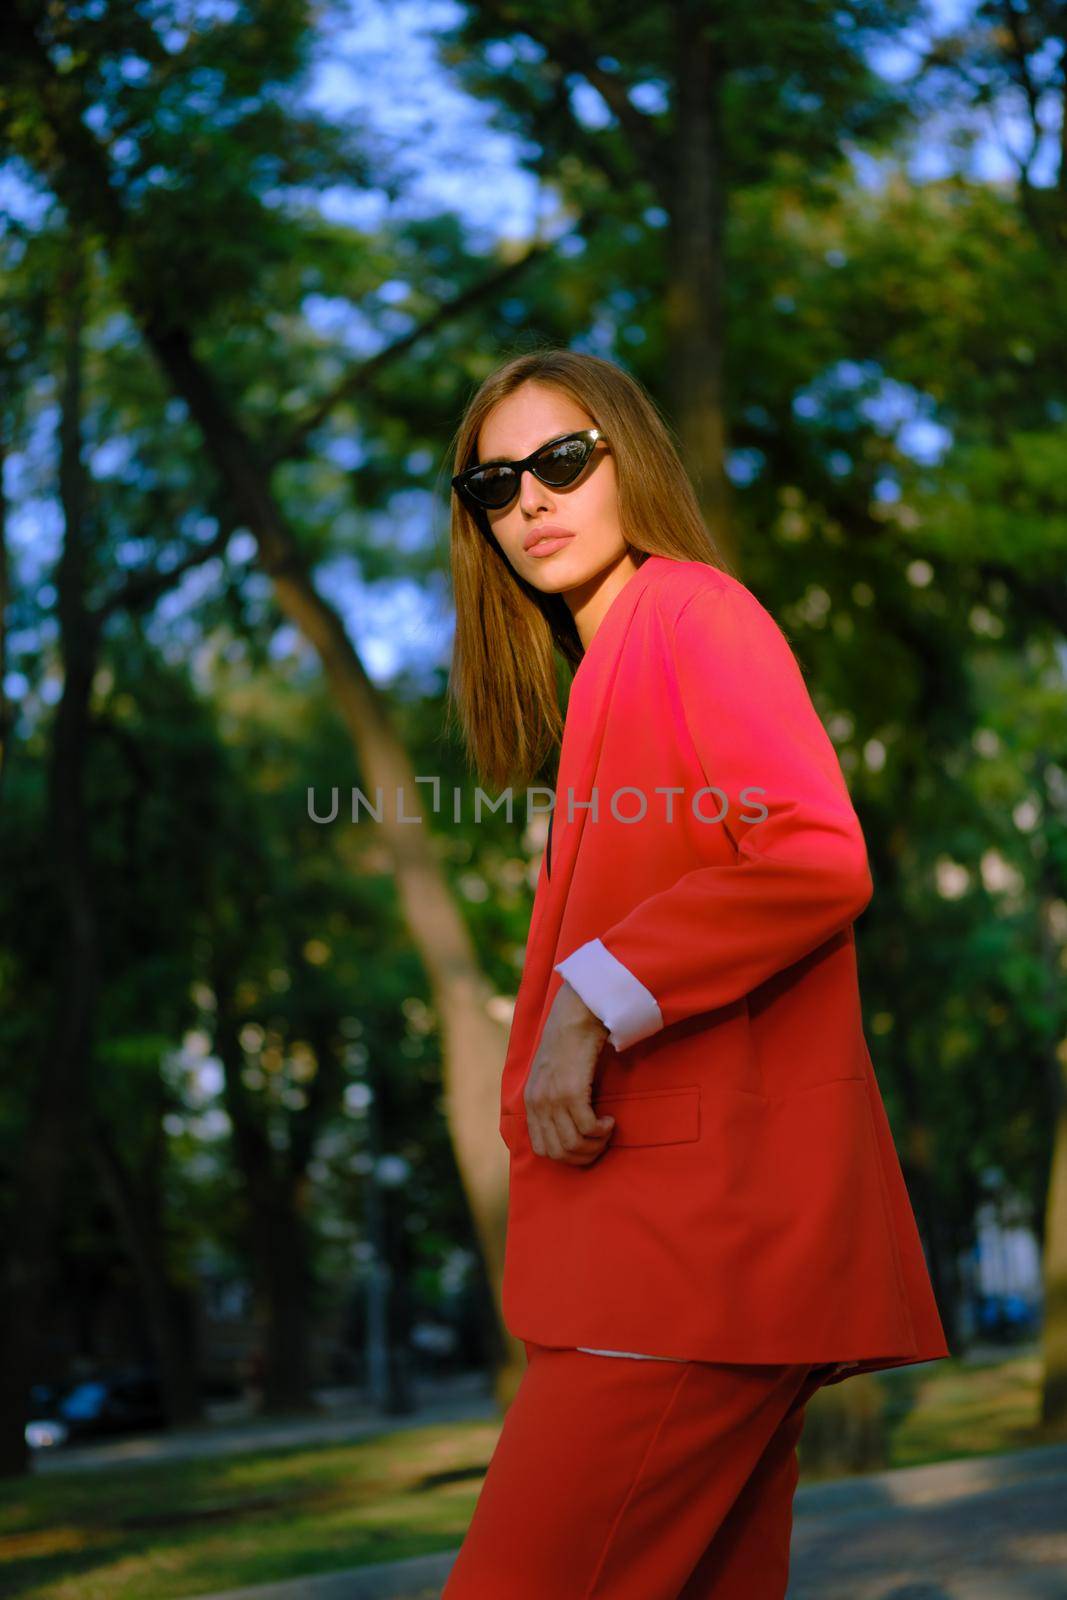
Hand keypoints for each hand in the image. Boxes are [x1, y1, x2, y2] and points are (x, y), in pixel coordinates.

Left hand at [524, 980, 614, 1164]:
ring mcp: (553, 1098)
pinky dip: (602, 1130)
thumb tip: (566, 1127)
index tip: (586, 1145)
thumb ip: (550, 1099)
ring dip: (596, 1144)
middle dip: (584, 1156)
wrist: (575, 1016)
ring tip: (606, 1130)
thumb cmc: (569, 1043)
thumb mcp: (549, 1075)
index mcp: (530, 1102)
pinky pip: (587, 1127)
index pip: (542, 1150)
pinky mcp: (571, 1091)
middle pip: (558, 1153)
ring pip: (573, 1144)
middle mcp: (538, 1104)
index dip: (567, 1157)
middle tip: (601, 1142)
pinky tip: (609, 1120)